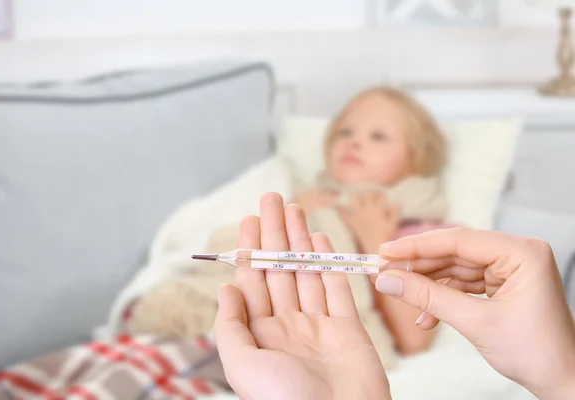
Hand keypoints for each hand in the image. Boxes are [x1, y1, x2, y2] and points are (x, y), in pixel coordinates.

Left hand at [214, 193, 390, 399]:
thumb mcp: (242, 366)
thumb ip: (230, 327)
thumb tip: (225, 289)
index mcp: (260, 335)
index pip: (253, 281)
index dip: (252, 248)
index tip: (250, 219)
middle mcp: (288, 326)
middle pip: (280, 269)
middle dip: (275, 233)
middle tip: (272, 199)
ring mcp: (319, 326)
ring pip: (307, 272)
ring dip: (300, 239)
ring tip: (294, 208)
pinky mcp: (349, 330)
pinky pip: (338, 288)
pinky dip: (330, 262)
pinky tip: (320, 239)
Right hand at [373, 228, 574, 399]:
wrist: (562, 382)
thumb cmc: (536, 353)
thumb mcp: (476, 322)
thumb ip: (429, 297)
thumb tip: (389, 280)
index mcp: (522, 253)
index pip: (459, 240)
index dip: (417, 245)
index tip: (386, 250)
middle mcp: (516, 254)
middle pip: (454, 252)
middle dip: (419, 265)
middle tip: (385, 270)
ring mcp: (509, 269)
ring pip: (455, 268)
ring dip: (428, 283)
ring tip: (399, 292)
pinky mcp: (502, 285)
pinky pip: (463, 284)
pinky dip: (443, 298)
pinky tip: (425, 316)